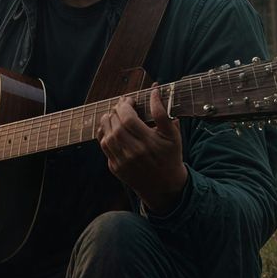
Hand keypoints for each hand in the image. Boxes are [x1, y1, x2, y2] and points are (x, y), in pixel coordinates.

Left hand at [97, 86, 186, 212]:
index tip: (130, 99)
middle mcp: (134, 152)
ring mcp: (122, 161)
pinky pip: (104, 146)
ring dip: (108, 120)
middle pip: (116, 125)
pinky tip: (110, 127)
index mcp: (149, 143)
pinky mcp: (115, 167)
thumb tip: (155, 90)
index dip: (126, 105)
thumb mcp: (173, 135)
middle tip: (122, 104)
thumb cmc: (170, 157)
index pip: (129, 118)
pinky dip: (104, 133)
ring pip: (107, 135)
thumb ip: (162, 112)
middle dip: (117, 110)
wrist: (164, 187)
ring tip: (115, 113)